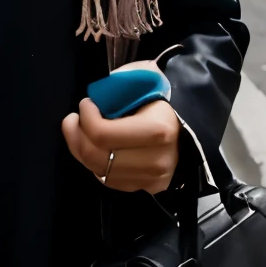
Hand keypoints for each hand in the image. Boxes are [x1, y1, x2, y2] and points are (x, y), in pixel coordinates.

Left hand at [61, 65, 180, 194]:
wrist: (191, 124)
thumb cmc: (163, 97)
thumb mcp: (146, 77)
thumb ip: (121, 82)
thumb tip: (98, 94)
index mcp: (157, 131)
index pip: (103, 134)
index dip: (86, 117)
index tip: (86, 103)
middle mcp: (155, 161)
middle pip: (96, 156)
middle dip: (76, 134)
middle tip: (74, 119)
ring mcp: (152, 180)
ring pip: (98, 171)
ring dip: (81, 149)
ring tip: (81, 131)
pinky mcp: (147, 188)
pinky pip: (108, 180)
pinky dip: (95, 163)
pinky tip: (95, 146)